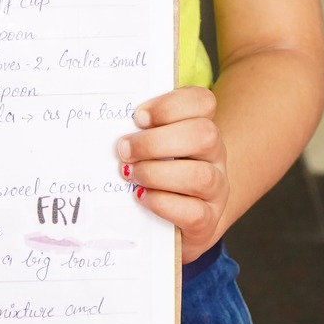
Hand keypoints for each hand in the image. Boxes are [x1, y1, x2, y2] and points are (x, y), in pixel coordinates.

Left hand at [116, 86, 229, 266]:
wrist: (182, 221)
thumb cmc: (158, 175)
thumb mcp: (152, 148)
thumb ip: (139, 132)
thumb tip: (107, 127)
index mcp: (202, 128)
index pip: (203, 101)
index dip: (170, 105)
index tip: (137, 117)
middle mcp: (215, 156)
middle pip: (204, 135)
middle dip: (155, 142)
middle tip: (124, 150)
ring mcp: (216, 190)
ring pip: (200, 176)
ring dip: (156, 174)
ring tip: (130, 175)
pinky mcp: (208, 222)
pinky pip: (193, 212)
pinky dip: (162, 203)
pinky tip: (141, 197)